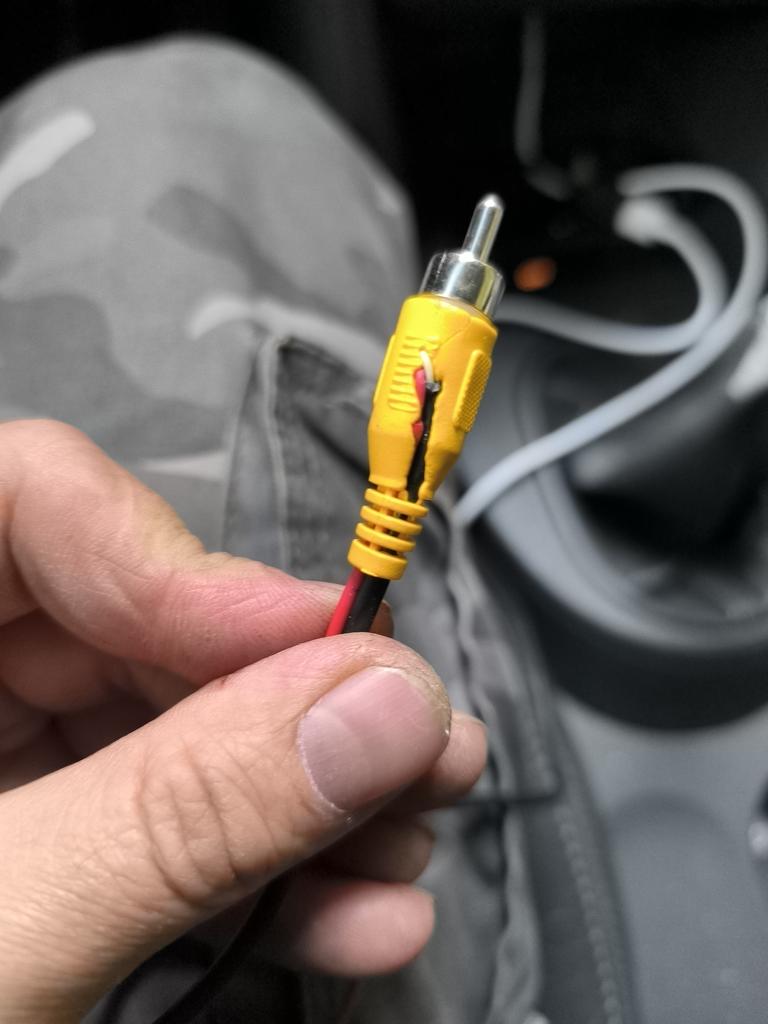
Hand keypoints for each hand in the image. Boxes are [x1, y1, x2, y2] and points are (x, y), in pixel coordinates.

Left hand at [0, 420, 485, 1023]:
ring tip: (406, 846)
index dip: (186, 566)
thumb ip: (188, 811)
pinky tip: (346, 916)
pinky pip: (159, 815)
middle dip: (291, 701)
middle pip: (136, 622)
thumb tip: (387, 704)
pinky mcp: (34, 836)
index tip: (329, 651)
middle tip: (421, 748)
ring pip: (172, 725)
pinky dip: (256, 869)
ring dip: (302, 796)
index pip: (32, 501)